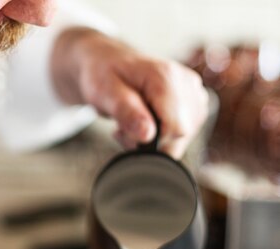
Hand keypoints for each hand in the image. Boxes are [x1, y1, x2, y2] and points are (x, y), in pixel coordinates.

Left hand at [51, 28, 208, 157]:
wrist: (107, 60)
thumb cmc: (102, 74)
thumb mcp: (104, 93)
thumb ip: (126, 112)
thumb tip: (147, 135)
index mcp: (164, 77)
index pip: (176, 127)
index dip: (151, 140)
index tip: (125, 132)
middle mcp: (185, 82)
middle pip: (182, 133)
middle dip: (151, 141)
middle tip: (124, 128)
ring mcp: (193, 91)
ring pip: (184, 136)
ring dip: (156, 139)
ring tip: (132, 123)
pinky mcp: (194, 100)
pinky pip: (184, 131)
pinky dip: (163, 134)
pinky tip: (145, 122)